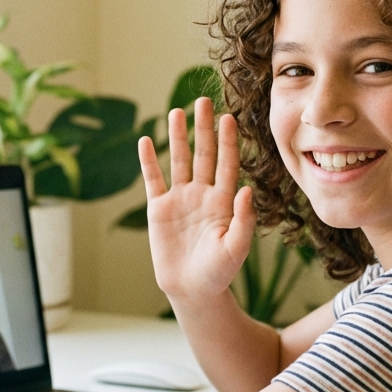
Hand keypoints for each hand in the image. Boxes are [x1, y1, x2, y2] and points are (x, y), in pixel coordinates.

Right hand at [139, 97, 255, 307]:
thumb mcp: (236, 249)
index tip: (229, 117)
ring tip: (176, 111)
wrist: (192, 291)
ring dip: (177, 137)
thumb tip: (245, 190)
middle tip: (203, 100)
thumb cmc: (219, 273)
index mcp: (223, 202)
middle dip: (203, 128)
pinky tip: (146, 140)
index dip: (227, 141)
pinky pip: (153, 180)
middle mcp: (202, 195)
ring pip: (178, 161)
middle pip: (203, 154)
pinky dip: (149, 161)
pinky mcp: (159, 210)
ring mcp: (180, 200)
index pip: (226, 164)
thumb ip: (243, 221)